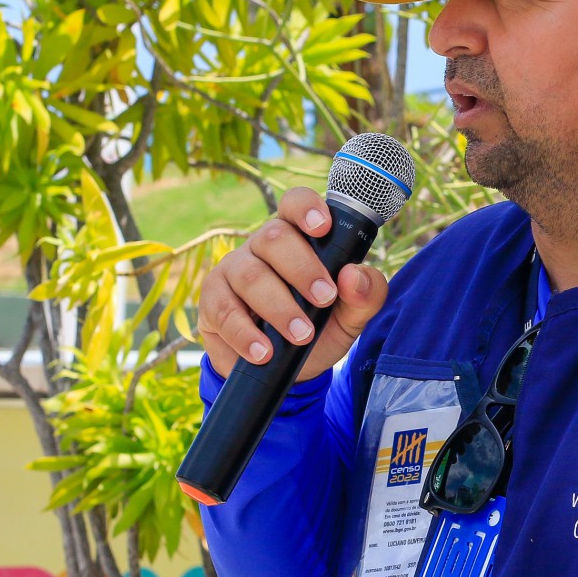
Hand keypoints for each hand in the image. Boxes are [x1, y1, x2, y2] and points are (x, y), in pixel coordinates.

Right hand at [197, 186, 388, 382]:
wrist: (285, 371)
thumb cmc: (319, 330)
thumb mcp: (351, 317)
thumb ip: (365, 296)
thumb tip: (354, 276)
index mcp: (297, 238)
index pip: (295, 204)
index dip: (306, 208)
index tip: (323, 227)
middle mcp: (262, 247)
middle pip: (273, 238)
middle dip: (302, 269)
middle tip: (324, 298)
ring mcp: (233, 271)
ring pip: (249, 275)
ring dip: (279, 307)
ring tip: (301, 335)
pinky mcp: (212, 301)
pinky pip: (224, 311)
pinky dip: (245, 334)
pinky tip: (264, 351)